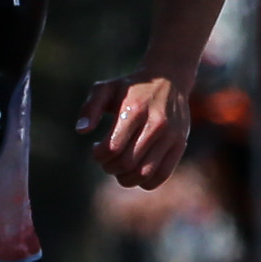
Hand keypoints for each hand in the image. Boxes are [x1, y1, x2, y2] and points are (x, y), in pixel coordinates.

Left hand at [77, 72, 186, 187]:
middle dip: (109, 167)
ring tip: (120, 168)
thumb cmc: (130, 87)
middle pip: (127, 163)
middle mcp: (155, 124)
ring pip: (144, 173)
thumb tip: (81, 131)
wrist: (169, 79)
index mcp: (134, 109)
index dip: (99, 156)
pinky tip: (136, 172)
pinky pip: (162, 175)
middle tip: (106, 160)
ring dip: (126, 178)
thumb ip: (90, 108)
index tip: (96, 149)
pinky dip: (145, 182)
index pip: (113, 147)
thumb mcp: (106, 89)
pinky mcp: (180, 144)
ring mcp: (170, 135)